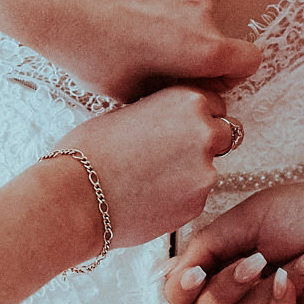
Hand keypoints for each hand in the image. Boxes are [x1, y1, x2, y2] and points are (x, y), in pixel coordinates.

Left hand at [25, 0, 258, 99]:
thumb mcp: (132, 93)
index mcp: (203, 47)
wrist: (54, 2)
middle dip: (192, 49)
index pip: (249, 60)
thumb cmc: (90, 55)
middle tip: (151, 60)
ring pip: (186, 8)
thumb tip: (191, 91)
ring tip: (125, 30)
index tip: (204, 78)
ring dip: (169, 20)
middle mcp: (201, 10)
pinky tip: (116, 4)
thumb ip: (173, 93)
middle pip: (212, 35)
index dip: (230, 74)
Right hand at [66, 87, 235, 248]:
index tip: (180, 127)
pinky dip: (181, 197)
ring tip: (152, 179)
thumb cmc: (89, 152)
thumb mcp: (127, 112)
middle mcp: (204, 131)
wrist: (76, 197)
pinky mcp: (197, 203)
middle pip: (227, 134)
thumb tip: (171, 122)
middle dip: (207, 143)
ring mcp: (205, 170)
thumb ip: (161, 114)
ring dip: (192, 173)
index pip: (215, 104)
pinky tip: (151, 197)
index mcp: (186, 100)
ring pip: (212, 168)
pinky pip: (197, 196)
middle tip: (173, 155)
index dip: (198, 117)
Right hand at [161, 170, 303, 303]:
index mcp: (224, 264)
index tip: (192, 274)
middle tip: (254, 260)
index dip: (182, 289)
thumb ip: (203, 247)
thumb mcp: (245, 218)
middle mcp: (242, 293)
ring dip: (272, 284)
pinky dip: (287, 301)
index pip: (184, 293)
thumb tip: (164, 277)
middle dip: (226, 287)